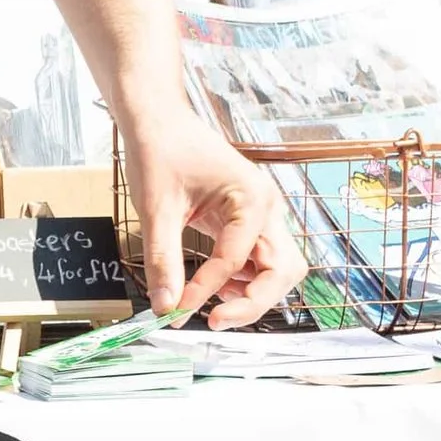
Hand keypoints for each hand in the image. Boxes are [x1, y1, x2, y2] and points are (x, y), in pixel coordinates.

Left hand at [123, 112, 305, 328]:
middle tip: (214, 321)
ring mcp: (262, 214)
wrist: (157, 119)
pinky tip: (213, 286)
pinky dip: (242, 280)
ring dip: (252, 293)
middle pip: (283, 270)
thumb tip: (165, 306)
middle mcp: (267, 206)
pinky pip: (259, 260)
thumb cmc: (160, 150)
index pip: (239, 259)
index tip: (178, 309)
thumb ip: (163, 259)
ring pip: (277, 269)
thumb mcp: (156, 208)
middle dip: (254, 301)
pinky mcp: (248, 221)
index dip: (208, 289)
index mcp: (251, 197)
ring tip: (211, 306)